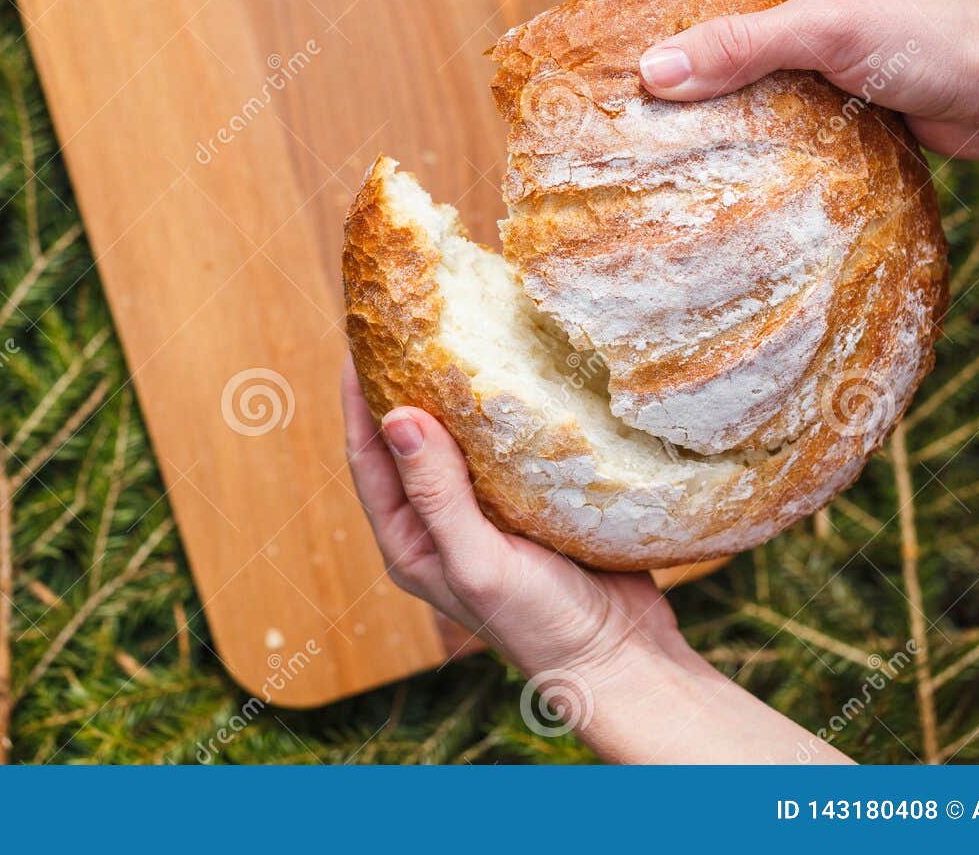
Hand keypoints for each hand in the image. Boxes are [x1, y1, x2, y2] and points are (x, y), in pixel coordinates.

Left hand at [342, 358, 848, 763]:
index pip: (367, 454)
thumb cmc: (542, 625)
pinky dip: (506, 412)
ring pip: (460, 439)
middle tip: (410, 319)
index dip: (356, 395)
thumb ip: (437, 493)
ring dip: (456, 392)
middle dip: (403, 382)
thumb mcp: (479, 561)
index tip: (357, 335)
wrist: (622, 660)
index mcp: (410, 541)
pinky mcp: (532, 505)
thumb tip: (396, 416)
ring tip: (460, 331)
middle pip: (408, 440)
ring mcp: (487, 514)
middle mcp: (439, 525)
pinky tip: (519, 372)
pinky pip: (508, 448)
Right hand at [612, 0, 978, 158]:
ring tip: (650, 112)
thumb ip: (736, 48)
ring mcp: (820, 27)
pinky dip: (736, 106)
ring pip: (738, 46)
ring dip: (701, 75)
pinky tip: (708, 137)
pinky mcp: (834, 75)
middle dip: (666, 30)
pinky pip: (767, 85)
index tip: (599, 20)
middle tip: (615, 72)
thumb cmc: (929, 36)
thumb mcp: (824, 31)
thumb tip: (650, 72)